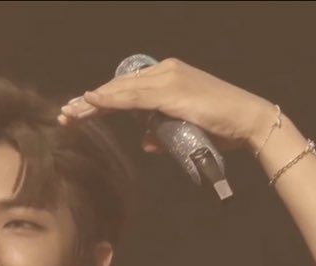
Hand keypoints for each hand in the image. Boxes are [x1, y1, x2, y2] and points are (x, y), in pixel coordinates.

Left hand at [58, 58, 275, 153]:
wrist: (250, 121)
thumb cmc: (222, 127)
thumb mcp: (185, 131)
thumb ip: (163, 135)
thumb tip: (146, 143)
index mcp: (168, 77)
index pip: (126, 89)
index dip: (101, 100)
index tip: (79, 111)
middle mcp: (166, 72)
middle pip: (119, 87)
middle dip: (90, 102)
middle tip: (65, 113)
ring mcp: (168, 78)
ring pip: (121, 90)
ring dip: (93, 103)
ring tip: (71, 113)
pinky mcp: (171, 90)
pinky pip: (133, 96)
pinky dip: (110, 99)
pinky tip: (92, 102)